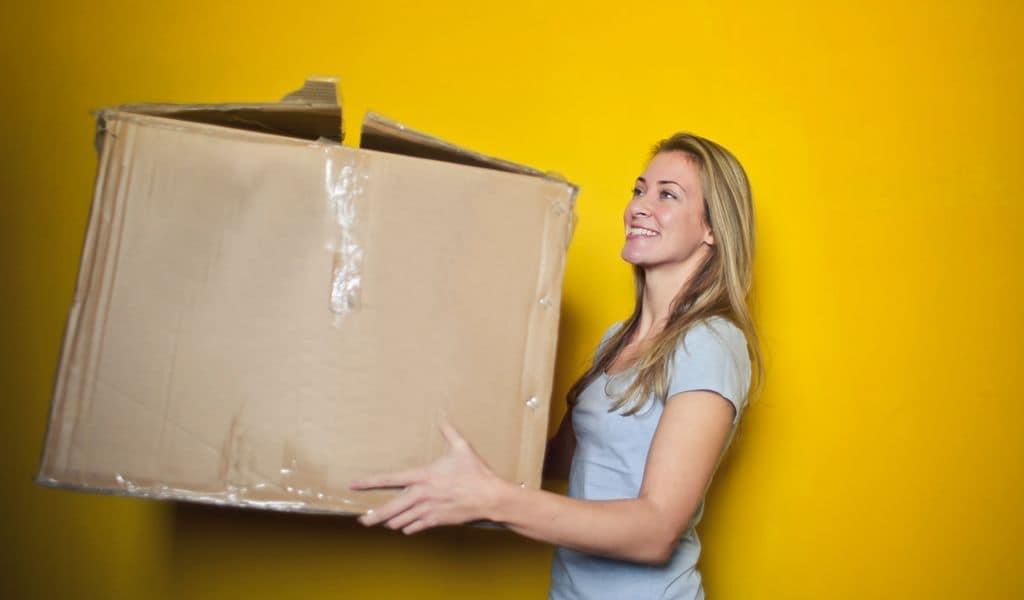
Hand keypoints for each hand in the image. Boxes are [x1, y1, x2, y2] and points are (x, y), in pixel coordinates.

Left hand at [348, 419, 510, 534]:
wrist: (489, 498)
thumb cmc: (476, 472)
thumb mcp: (462, 448)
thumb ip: (449, 433)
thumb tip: (442, 417)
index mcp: (423, 476)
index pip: (390, 479)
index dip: (369, 482)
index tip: (354, 485)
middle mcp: (422, 494)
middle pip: (390, 508)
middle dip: (373, 516)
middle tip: (362, 520)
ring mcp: (428, 510)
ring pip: (400, 521)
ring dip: (391, 522)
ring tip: (383, 522)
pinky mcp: (436, 521)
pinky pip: (415, 528)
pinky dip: (408, 528)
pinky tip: (405, 526)